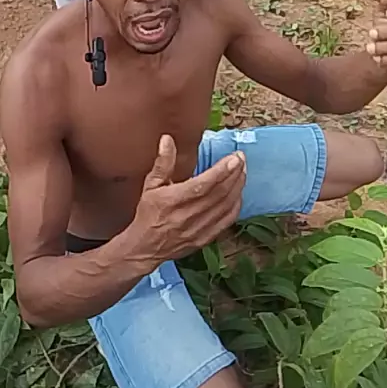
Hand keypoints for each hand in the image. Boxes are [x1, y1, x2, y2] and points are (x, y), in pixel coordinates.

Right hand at [131, 134, 245, 261]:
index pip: (203, 185)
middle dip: (233, 174)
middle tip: (241, 159)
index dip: (221, 171)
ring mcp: (197, 230)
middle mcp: (186, 216)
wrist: (144, 248)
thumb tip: (167, 140)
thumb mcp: (150, 185)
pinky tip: (238, 194)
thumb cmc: (148, 214)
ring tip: (242, 172)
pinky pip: (226, 221)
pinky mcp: (205, 239)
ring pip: (225, 207)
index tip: (234, 158)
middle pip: (218, 194)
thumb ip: (162, 162)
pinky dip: (235, 206)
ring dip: (237, 187)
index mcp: (172, 201)